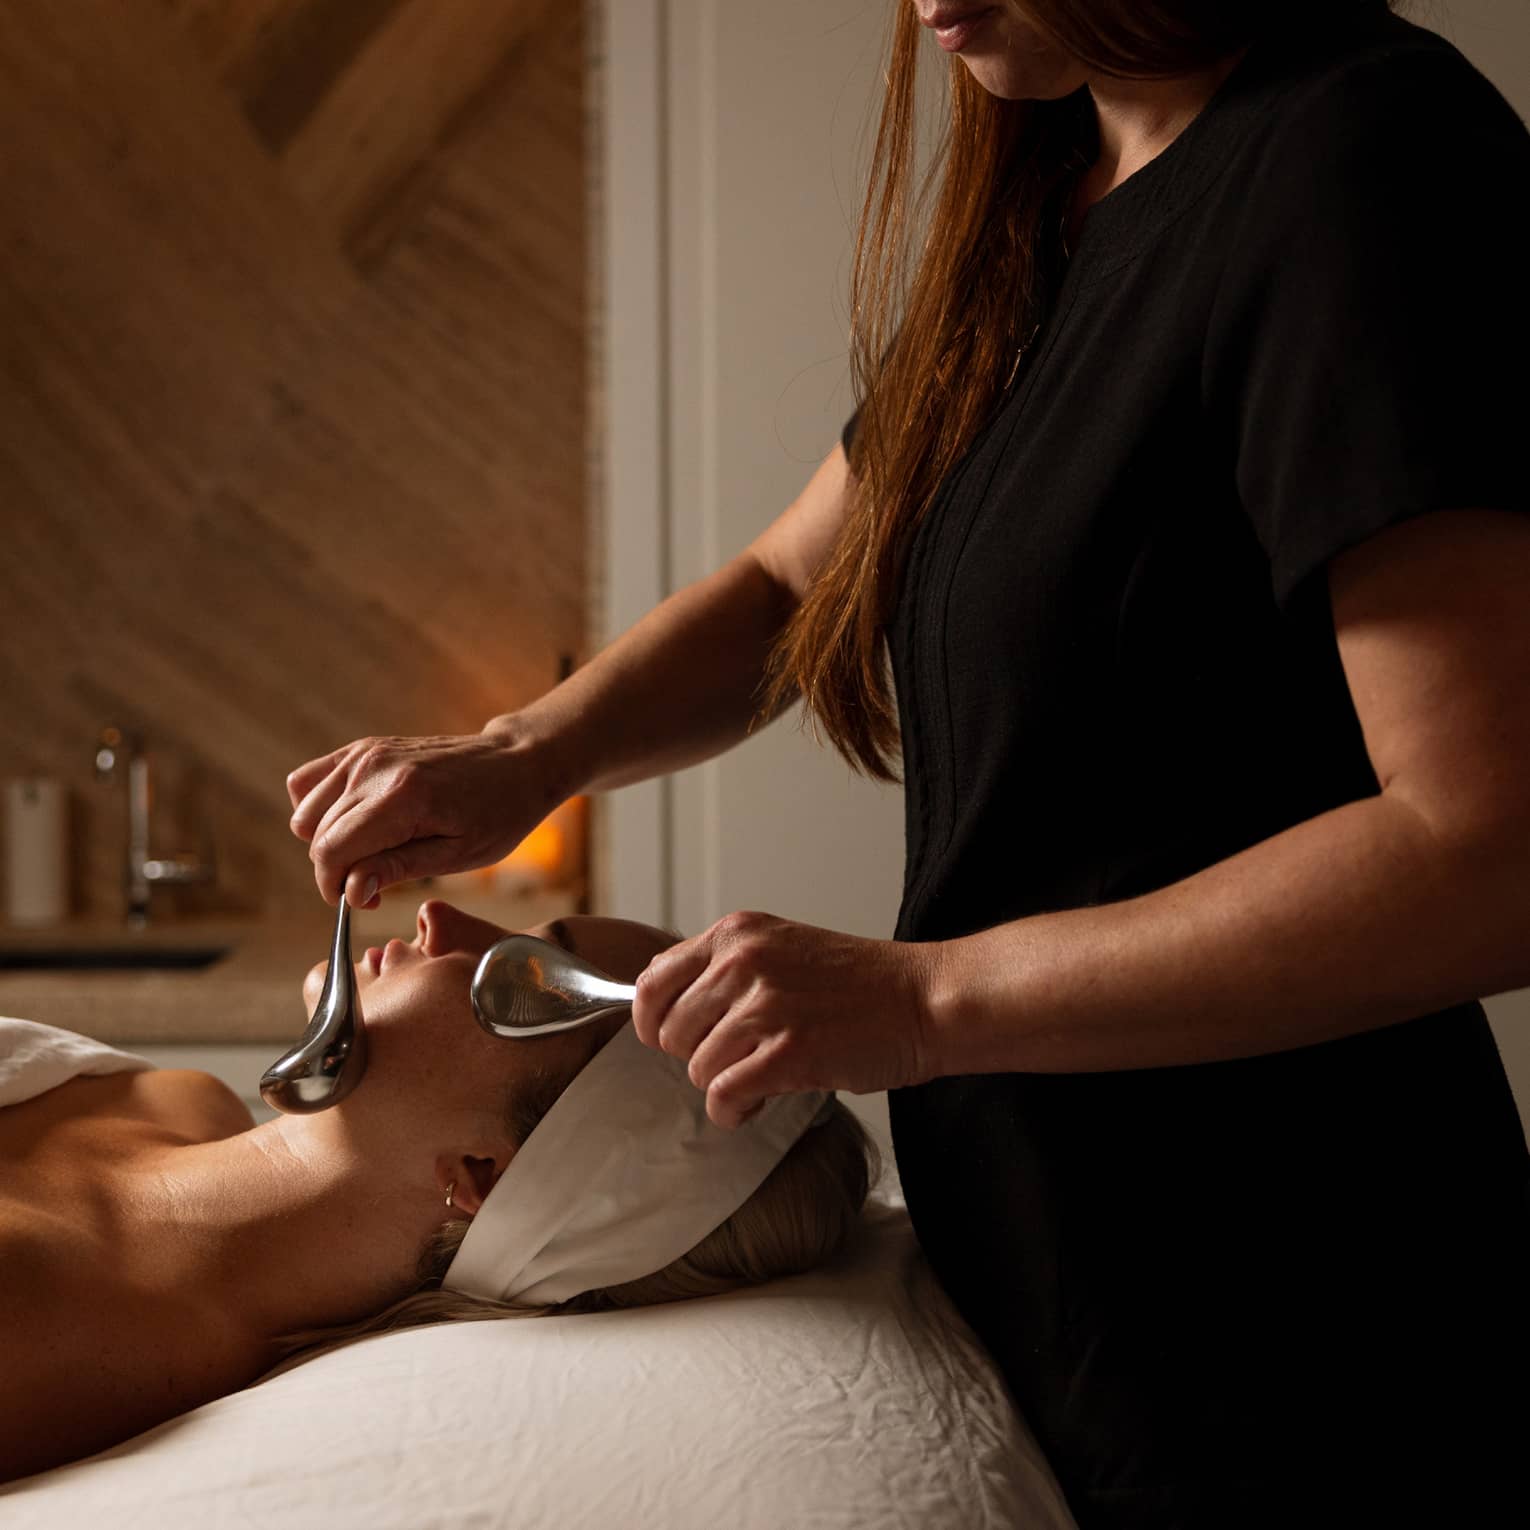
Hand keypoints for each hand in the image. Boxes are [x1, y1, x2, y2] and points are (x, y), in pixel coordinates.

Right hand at [286, 718, 560, 904]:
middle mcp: (373, 768)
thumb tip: (349, 892)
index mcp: (401, 797)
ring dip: (328, 842)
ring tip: (370, 854)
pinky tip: (354, 825)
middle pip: (316, 835)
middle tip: (378, 884)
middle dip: (337, 871)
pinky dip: (319, 809)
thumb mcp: (457, 855)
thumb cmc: (497, 813)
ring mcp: (365, 753)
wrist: (516, 763)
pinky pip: (308, 783)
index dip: (336, 887)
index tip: (367, 901)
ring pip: (305, 813)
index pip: (330, 851)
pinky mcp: (363, 748)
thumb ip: (398, 870)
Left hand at [631, 910, 939, 1127]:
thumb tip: (658, 1004)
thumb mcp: (779, 949)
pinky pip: (722, 1097)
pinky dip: (734, 1110)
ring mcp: (764, 1006)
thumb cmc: (857, 984)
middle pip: (669, 1033)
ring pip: (696, 1068)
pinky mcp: (787, 1052)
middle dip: (696, 1055)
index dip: (654, 1022)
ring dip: (724, 1084)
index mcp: (736, 933)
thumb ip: (722, 968)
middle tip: (738, 1057)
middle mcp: (743, 962)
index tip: (672, 1039)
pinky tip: (759, 1101)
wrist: (923, 1000)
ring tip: (762, 1075)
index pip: (651, 982)